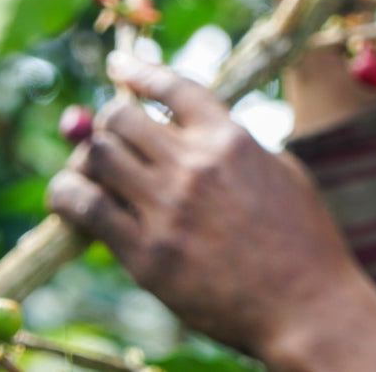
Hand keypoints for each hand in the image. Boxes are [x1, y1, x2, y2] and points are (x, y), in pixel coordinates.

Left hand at [46, 54, 375, 371]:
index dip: (138, 70)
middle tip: (111, 136)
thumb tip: (198, 130)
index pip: (172, 86)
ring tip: (90, 168)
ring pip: (97, 154)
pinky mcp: (146, 254)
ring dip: (88, 156)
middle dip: (110, 120)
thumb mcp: (283, 171)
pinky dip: (68, 194)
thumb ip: (238, 144)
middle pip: (121, 116)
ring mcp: (167, 209)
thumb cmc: (305, 242)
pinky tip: (68, 196)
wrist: (308, 309)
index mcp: (230, 139)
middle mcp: (194, 165)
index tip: (118, 66)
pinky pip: (85, 207)